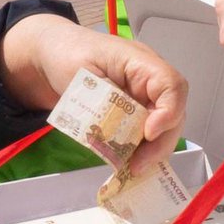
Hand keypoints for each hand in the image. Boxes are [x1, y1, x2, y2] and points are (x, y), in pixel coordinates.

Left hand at [0, 13, 187, 173]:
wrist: (50, 56)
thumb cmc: (65, 54)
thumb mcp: (81, 73)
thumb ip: (106, 99)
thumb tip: (128, 128)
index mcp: (139, 62)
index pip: (171, 85)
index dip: (168, 112)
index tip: (148, 133)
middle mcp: (148, 80)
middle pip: (173, 112)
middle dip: (160, 142)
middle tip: (138, 165)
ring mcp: (142, 96)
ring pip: (163, 127)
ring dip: (152, 151)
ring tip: (132, 169)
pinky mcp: (132, 113)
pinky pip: (145, 133)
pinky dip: (140, 151)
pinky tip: (127, 165)